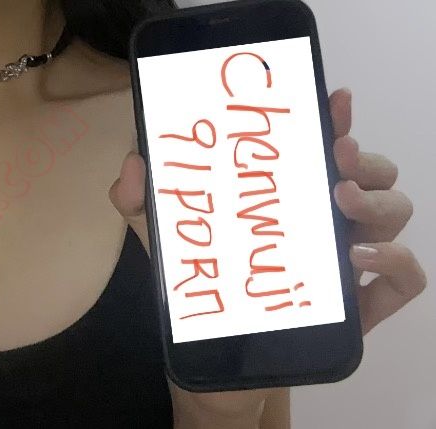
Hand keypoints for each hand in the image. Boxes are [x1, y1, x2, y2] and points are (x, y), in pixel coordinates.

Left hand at [109, 88, 426, 427]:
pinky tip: (359, 259)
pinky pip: (407, 279)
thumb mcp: (165, 239)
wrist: (216, 358)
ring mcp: (348, 262)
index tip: (333, 100)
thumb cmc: (203, 286)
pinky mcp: (362, 306)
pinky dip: (398, 261)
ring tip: (339, 202)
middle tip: (334, 157)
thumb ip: (141, 201)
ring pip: (395, 212)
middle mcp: (324, 221)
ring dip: (378, 201)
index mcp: (288, 197)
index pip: (322, 148)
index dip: (335, 119)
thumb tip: (134, 162)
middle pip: (372, 172)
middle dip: (362, 158)